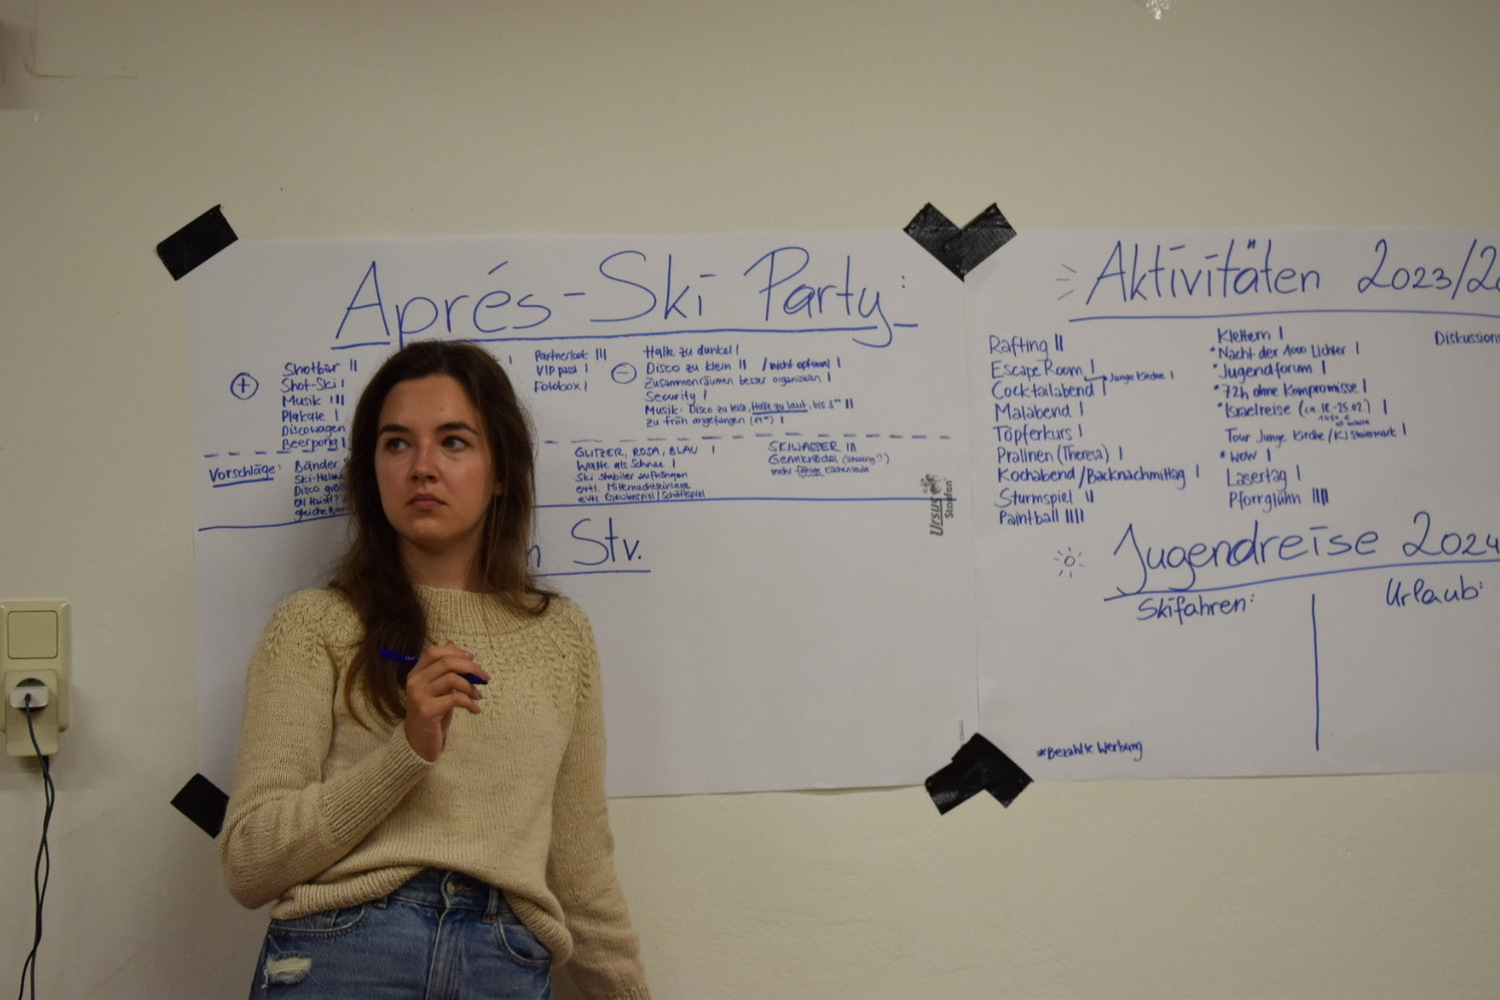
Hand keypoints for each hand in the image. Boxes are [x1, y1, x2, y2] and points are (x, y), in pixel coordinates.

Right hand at [402, 642, 490, 761]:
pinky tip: (475, 710)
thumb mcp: (438, 688)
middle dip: (471, 668)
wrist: (419, 742)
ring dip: (472, 687)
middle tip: (485, 677)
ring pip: (453, 679)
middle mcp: (415, 682)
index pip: (434, 652)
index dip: (456, 652)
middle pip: (447, 662)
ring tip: (478, 696)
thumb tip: (453, 644)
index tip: (473, 659)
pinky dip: (470, 703)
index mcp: (416, 673)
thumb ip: (443, 669)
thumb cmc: (432, 713)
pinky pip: (455, 699)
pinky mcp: (428, 711)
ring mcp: (420, 696)